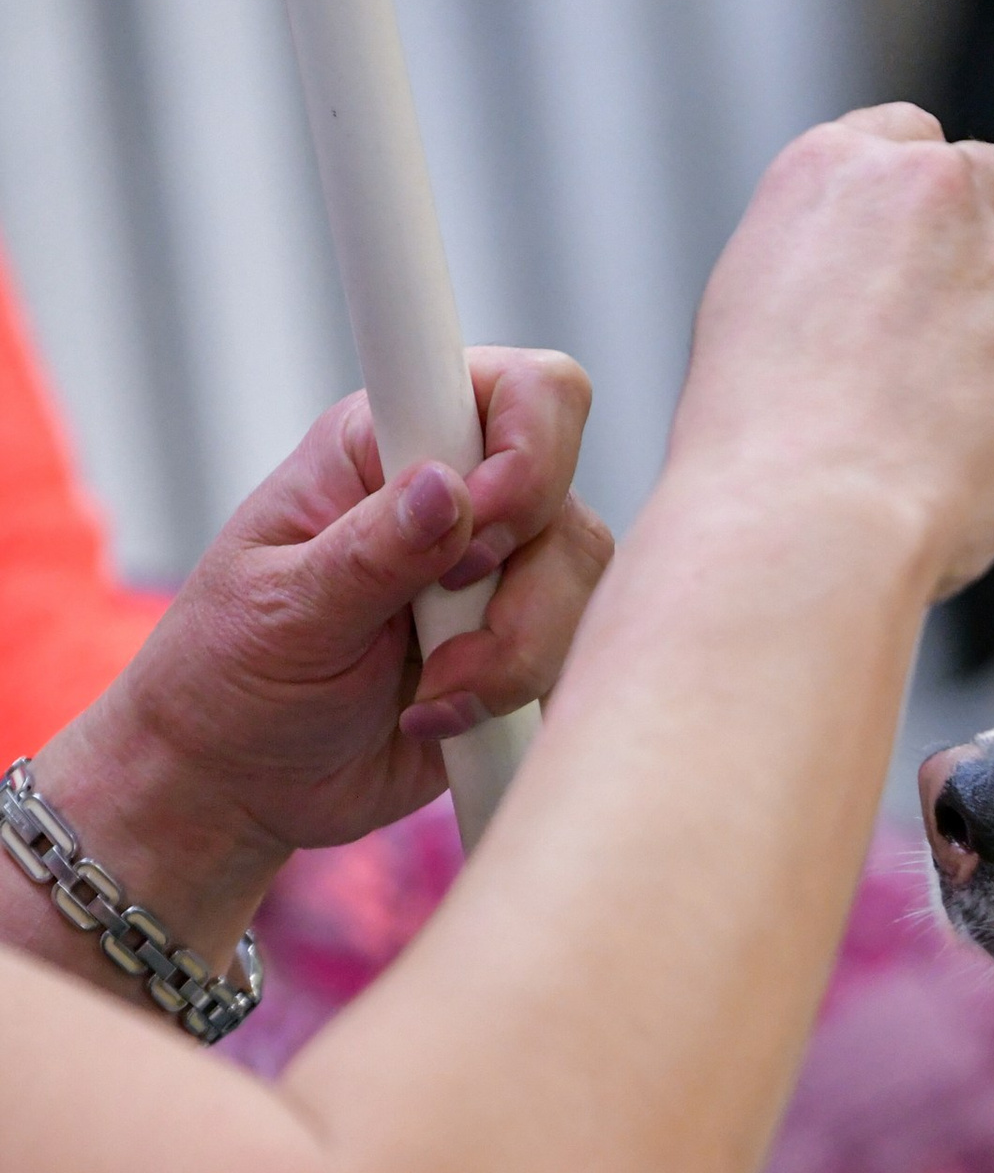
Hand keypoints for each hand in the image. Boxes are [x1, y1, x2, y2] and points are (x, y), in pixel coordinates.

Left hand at [27, 352, 609, 963]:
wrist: (241, 781)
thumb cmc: (233, 676)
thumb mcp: (284, 611)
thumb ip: (372, 551)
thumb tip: (447, 488)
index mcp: (387, 446)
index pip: (518, 392)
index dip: (526, 455)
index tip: (473, 539)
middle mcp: (459, 496)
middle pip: (566, 503)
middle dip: (518, 590)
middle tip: (434, 635)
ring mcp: (500, 574)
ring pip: (582, 589)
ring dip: (513, 660)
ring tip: (427, 697)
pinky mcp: (520, 647)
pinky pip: (576, 658)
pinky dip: (516, 700)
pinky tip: (439, 717)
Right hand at [666, 104, 993, 600]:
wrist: (802, 518)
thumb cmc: (755, 439)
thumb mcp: (754, 300)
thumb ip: (835, 254)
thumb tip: (890, 273)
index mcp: (838, 167)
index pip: (918, 139)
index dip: (933, 199)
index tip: (926, 250)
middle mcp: (933, 194)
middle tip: (960, 331)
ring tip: (961, 409)